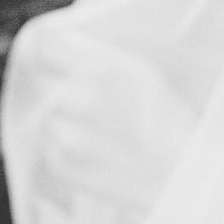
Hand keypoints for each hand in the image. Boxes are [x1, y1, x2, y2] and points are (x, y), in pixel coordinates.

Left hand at [33, 31, 195, 223]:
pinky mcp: (60, 165)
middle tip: (95, 104)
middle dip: (64, 89)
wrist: (180, 177)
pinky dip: (67, 150)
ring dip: (67, 122)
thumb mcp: (145, 76)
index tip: (60, 57)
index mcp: (99, 69)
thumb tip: (69, 46)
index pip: (43, 46)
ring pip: (50, 117)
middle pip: (45, 83)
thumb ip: (102, 60)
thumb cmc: (171, 123)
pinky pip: (51, 147)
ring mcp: (64, 135)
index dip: (52, 51)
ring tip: (103, 134)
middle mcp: (75, 99)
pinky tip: (100, 154)